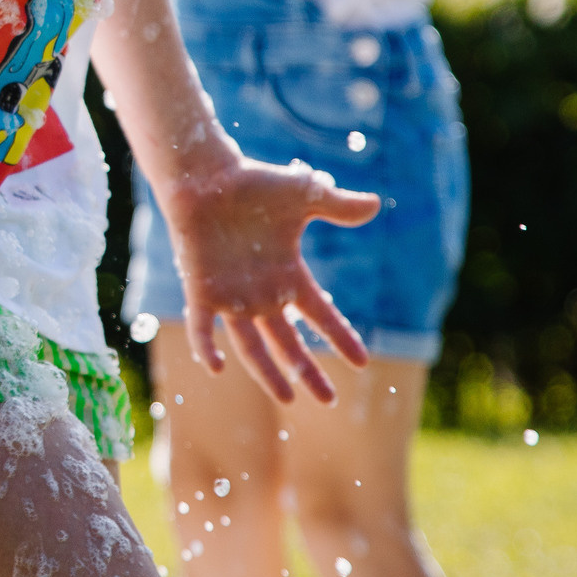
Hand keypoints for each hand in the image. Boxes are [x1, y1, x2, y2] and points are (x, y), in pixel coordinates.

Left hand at [161, 156, 380, 403]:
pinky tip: (215, 368)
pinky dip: (206, 347)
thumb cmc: (254, 183)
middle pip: (288, 342)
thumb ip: (337, 205)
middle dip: (308, 371)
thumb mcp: (305, 195)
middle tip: (328, 400)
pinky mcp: (201, 289)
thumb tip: (376, 204)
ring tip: (288, 399)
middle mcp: (261, 293)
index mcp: (287, 276)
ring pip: (251, 345)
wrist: (206, 175)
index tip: (361, 362)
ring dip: (268, 372)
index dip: (340, 337)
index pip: (320, 315)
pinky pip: (202, 327)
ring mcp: (230, 295)